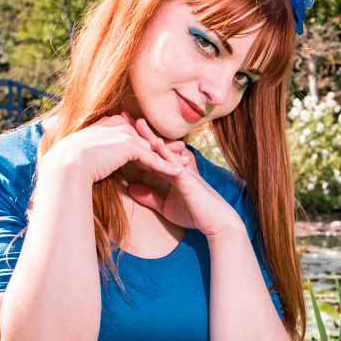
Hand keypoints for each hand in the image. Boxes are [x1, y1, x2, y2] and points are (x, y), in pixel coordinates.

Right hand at [41, 113, 180, 185]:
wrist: (67, 163)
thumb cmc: (70, 162)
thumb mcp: (85, 153)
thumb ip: (96, 152)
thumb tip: (97, 161)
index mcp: (108, 125)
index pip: (134, 133)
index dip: (148, 141)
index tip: (159, 146)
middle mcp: (118, 126)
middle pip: (147, 138)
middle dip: (165, 146)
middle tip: (181, 151)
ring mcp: (124, 134)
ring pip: (153, 148)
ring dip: (170, 157)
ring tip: (186, 164)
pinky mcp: (129, 146)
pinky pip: (152, 158)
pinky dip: (166, 166)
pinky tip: (177, 173)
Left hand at [121, 118, 241, 239]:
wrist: (218, 222)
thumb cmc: (195, 214)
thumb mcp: (166, 206)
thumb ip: (150, 196)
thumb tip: (130, 188)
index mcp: (171, 173)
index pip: (151, 155)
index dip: (137, 144)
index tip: (122, 132)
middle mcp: (177, 168)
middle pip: (156, 148)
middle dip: (141, 134)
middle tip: (125, 118)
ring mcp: (183, 172)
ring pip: (165, 151)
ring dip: (151, 137)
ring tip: (137, 122)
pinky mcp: (189, 180)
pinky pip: (175, 163)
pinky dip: (165, 153)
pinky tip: (155, 143)